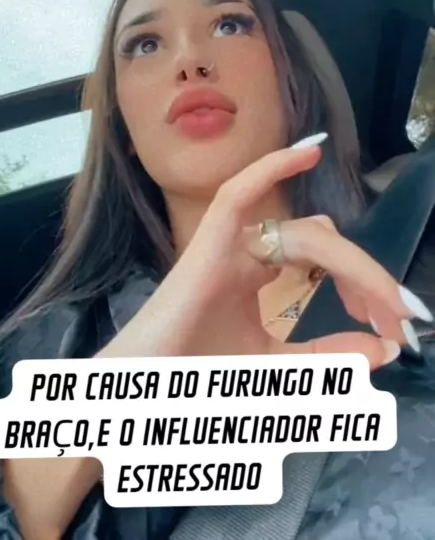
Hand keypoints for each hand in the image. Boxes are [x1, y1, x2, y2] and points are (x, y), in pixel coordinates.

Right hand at [155, 142, 431, 366]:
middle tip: (400, 315)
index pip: (325, 264)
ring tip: (383, 296)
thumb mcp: (278, 368)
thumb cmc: (197, 380)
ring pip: (303, 235)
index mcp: (258, 279)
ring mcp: (227, 247)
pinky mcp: (207, 246)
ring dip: (351, 264)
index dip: (364, 286)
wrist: (144, 395)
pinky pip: (238, 196)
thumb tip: (383, 349)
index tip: (396, 323)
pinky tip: (310, 151)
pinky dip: (270, 168)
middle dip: (367, 279)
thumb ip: (325, 357)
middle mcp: (247, 256)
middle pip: (323, 247)